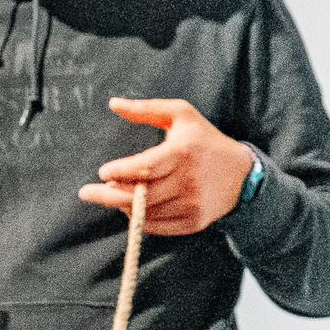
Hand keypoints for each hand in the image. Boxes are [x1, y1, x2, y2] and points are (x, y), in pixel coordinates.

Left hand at [82, 98, 254, 235]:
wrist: (242, 173)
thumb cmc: (205, 139)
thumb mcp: (181, 115)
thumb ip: (147, 109)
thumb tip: (113, 103)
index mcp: (183, 153)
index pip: (144, 168)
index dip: (119, 172)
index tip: (102, 172)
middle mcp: (188, 182)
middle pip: (140, 195)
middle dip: (108, 195)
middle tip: (86, 193)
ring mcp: (191, 205)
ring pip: (146, 212)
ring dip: (123, 206)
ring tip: (112, 195)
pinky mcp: (193, 222)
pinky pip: (157, 225)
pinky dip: (140, 218)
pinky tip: (132, 207)